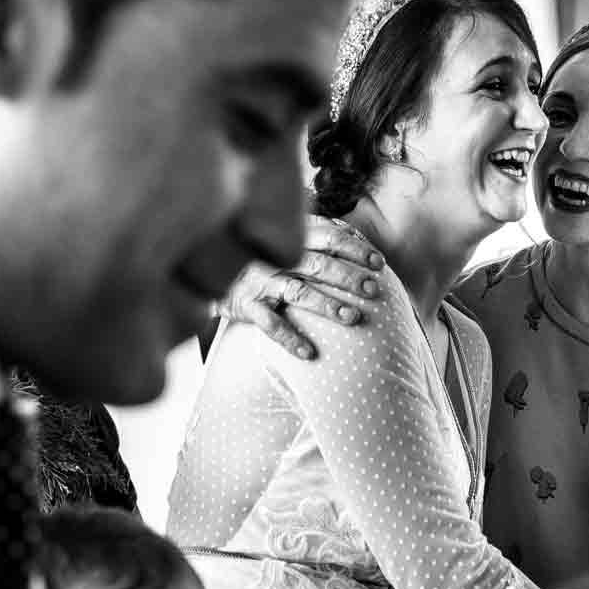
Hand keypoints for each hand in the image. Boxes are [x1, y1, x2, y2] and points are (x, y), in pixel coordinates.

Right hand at [220, 217, 385, 359]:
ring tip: (353, 318)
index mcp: (291, 238)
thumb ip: (318, 235)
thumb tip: (358, 236)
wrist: (209, 273)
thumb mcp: (286, 238)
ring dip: (328, 306)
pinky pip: (270, 324)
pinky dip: (290, 339)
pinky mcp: (247, 305)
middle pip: (319, 265)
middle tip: (374, 290)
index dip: (355, 249)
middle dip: (349, 277)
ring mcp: (261, 281)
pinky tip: (310, 353)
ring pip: (299, 293)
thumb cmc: (263, 257)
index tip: (379, 263)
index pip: (329, 237)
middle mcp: (276, 257)